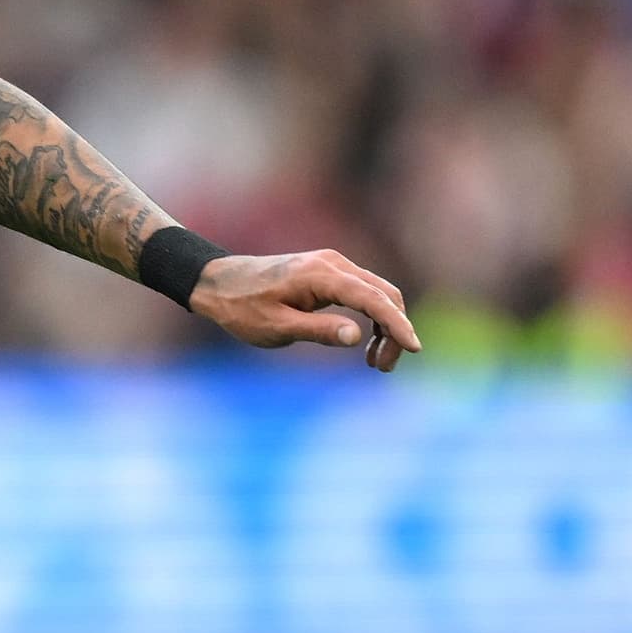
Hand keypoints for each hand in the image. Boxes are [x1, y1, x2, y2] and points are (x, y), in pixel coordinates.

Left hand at [191, 250, 419, 371]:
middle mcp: (333, 264)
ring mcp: (332, 265)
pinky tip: (364, 342)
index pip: (373, 299)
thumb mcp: (276, 327)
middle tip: (384, 367)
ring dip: (385, 326)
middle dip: (394, 331)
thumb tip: (357, 335)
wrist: (217, 283)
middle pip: (383, 294)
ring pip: (377, 293)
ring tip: (377, 362)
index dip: (397, 324)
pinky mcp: (328, 272)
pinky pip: (362, 292)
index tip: (414, 348)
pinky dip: (371, 316)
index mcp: (321, 275)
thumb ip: (317, 330)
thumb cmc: (242, 308)